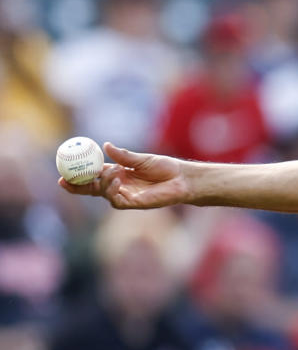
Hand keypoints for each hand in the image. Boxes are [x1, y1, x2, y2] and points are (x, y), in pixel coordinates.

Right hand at [59, 142, 190, 208]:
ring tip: (110, 171)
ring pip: (102, 193)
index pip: (93, 175)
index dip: (78, 173)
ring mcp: (125, 195)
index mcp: (118, 173)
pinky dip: (112, 190)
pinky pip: (116, 200)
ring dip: (101, 183)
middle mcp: (118, 185)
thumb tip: (104, 145)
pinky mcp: (133, 204)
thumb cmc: (165, 168)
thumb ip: (124, 155)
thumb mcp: (142, 159)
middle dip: (76, 186)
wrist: (182, 179)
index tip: (64, 168)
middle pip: (91, 188)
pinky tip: (117, 180)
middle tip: (64, 180)